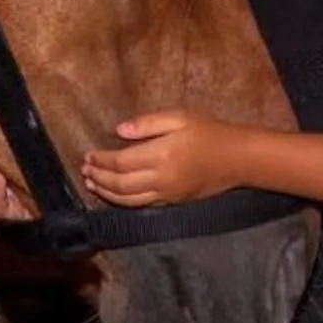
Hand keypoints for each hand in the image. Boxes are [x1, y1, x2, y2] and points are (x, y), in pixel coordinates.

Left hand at [80, 110, 234, 207]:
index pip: (121, 162)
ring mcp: (167, 194)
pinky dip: (122, 201)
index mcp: (162, 154)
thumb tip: (119, 130)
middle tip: (84, 169)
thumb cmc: (209, 132)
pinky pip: (141, 205)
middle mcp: (162, 178)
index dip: (101, 160)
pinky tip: (113, 194)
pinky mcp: (172, 202)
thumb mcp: (180, 117)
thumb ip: (148, 124)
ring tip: (91, 183)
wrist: (237, 158)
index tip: (88, 154)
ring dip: (106, 192)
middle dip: (99, 177)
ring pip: (128, 199)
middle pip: (120, 184)